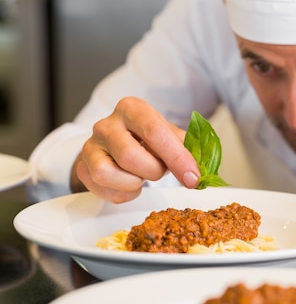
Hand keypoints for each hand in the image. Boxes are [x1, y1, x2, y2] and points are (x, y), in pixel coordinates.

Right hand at [70, 97, 199, 202]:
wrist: (116, 145)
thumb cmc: (147, 141)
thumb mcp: (169, 136)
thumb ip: (188, 149)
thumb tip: (204, 171)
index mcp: (132, 109)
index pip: (154, 131)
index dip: (177, 158)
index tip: (193, 178)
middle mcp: (107, 124)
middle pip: (131, 156)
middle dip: (152, 171)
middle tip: (158, 170)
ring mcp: (90, 146)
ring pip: (108, 174)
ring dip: (133, 183)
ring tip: (140, 176)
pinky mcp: (82, 168)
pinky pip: (102, 189)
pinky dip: (122, 194)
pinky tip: (128, 184)